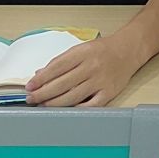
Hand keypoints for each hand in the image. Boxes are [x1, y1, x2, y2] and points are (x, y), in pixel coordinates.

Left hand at [26, 34, 140, 106]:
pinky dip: (76, 109)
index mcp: (83, 52)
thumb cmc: (103, 49)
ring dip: (54, 103)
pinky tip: (65, 110)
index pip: (57, 67)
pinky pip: (90, 105)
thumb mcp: (81, 48)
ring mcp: (100, 80)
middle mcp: (92, 66)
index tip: (30, 85)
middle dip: (43, 93)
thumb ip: (61, 60)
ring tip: (43, 105)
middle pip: (62, 84)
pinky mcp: (108, 92)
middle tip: (31, 98)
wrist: (128, 50)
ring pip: (73, 96)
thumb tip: (41, 73)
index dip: (41, 78)